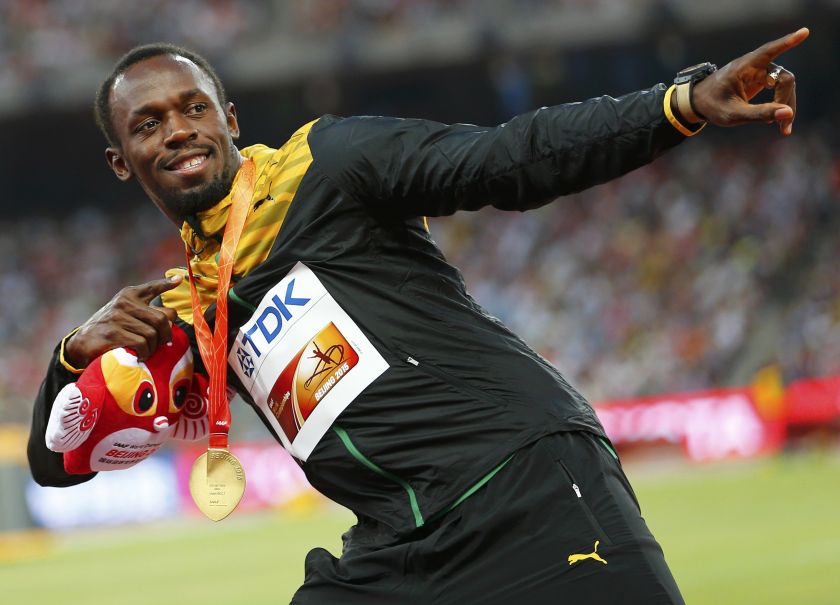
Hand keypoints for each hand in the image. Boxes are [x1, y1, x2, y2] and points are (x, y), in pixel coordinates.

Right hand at [65, 275, 182, 366]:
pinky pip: (141, 343)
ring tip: (148, 350)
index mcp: (129, 295)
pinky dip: (145, 352)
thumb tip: (172, 315)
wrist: (82, 343)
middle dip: (167, 334)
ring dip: (154, 346)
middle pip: (161, 319)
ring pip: (152, 334)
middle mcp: (124, 302)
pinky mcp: (113, 333)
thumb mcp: (125, 313)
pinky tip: (140, 355)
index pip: (152, 288)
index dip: (166, 284)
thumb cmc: (110, 329)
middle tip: (165, 343)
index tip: (179, 279)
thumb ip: (145, 311)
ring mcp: (118, 317)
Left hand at [692, 27, 808, 135]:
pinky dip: (781, 105)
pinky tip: (778, 123)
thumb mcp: (733, 114)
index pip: (769, 52)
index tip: (804, 32)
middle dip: (787, 101)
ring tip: (783, 129)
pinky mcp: (761, 80)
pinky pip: (779, 89)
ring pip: (784, 85)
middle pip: (784, 78)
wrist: (698, 103)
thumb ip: (759, 114)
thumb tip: (788, 113)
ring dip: (786, 105)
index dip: (788, 43)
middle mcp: (754, 66)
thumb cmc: (712, 106)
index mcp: (744, 67)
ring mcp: (759, 72)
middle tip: (784, 127)